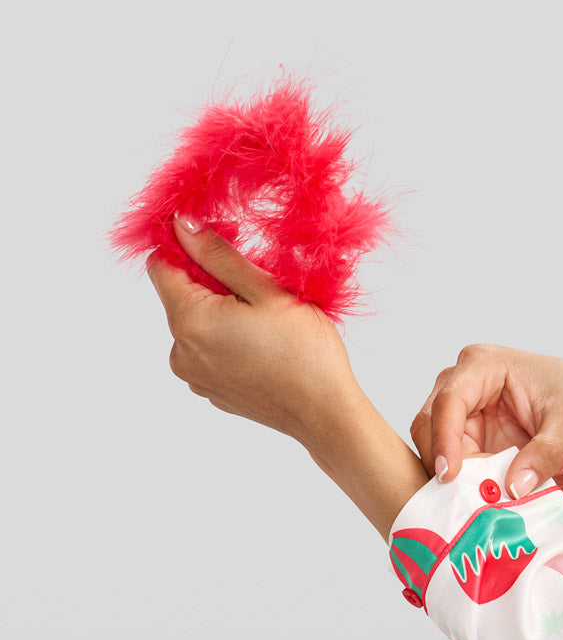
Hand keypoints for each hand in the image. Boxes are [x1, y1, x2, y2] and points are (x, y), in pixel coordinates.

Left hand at [147, 215, 359, 454]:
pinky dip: (228, 342)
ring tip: (266, 324)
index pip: (161, 266)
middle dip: (212, 282)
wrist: (325, 413)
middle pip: (180, 297)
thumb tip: (181, 226)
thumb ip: (218, 255)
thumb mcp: (266, 290)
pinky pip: (208, 352)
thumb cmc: (305, 352)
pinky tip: (263, 348)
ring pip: (196, 325)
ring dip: (221, 313)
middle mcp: (180, 352)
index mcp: (189, 321)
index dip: (189, 247)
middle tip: (259, 288)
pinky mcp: (211, 391)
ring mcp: (194, 376)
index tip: (226, 245)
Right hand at [410, 344, 562, 516]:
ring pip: (435, 452)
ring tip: (479, 503)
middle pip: (429, 426)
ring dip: (452, 480)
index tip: (449, 475)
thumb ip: (545, 454)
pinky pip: (452, 470)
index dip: (444, 438)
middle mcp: (462, 388)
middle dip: (443, 463)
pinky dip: (463, 488)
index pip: (450, 401)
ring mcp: (462, 419)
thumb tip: (514, 486)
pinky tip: (481, 503)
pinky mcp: (467, 446)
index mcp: (483, 365)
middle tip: (466, 497)